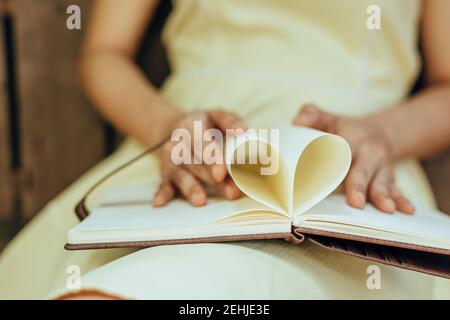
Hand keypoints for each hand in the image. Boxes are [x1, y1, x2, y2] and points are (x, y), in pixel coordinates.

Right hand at [152, 110, 245, 206]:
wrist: (175, 129)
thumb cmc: (205, 126)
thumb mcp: (217, 116)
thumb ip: (231, 122)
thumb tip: (244, 132)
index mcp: (191, 125)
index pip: (201, 140)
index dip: (212, 155)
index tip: (222, 170)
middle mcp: (177, 142)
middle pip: (194, 162)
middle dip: (211, 177)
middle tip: (230, 191)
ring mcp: (170, 159)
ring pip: (180, 174)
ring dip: (191, 188)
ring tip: (201, 200)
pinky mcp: (165, 173)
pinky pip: (163, 183)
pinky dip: (162, 193)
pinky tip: (159, 202)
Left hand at [292, 104, 414, 213]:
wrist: (380, 133)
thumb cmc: (344, 130)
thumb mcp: (328, 118)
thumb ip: (311, 116)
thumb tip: (297, 122)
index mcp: (351, 137)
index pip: (341, 150)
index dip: (335, 162)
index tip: (326, 177)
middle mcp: (369, 152)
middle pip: (362, 170)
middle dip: (359, 185)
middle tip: (355, 201)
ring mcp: (381, 167)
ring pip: (382, 181)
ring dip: (383, 195)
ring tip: (387, 208)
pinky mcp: (389, 179)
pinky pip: (397, 189)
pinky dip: (402, 200)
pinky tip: (407, 210)